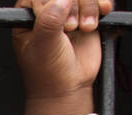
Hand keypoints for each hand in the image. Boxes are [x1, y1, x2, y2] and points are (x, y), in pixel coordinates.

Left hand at [13, 0, 112, 114]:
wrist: (68, 88)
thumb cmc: (48, 72)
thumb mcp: (43, 46)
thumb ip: (49, 21)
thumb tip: (61, 0)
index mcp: (28, 15)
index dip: (50, 2)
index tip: (56, 23)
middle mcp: (48, 10)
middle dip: (72, 5)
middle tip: (69, 28)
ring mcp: (69, 13)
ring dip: (88, 7)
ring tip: (85, 28)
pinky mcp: (86, 17)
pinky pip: (97, 1)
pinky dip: (102, 4)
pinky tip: (103, 11)